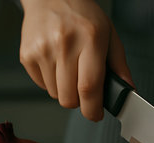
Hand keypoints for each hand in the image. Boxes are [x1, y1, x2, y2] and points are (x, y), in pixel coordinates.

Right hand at [19, 0, 132, 120]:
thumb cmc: (83, 16)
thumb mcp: (109, 36)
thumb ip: (120, 66)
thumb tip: (127, 92)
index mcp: (90, 39)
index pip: (89, 86)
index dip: (93, 109)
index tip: (96, 115)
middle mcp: (64, 44)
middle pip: (69, 98)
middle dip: (80, 102)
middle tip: (85, 91)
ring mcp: (42, 50)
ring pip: (56, 95)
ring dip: (66, 91)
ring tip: (70, 69)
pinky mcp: (26, 55)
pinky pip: (42, 86)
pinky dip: (52, 82)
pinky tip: (57, 63)